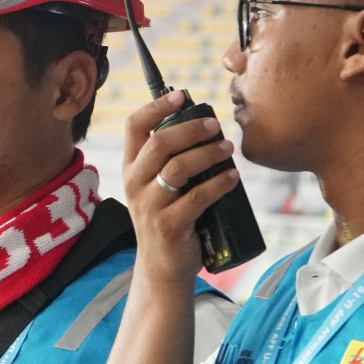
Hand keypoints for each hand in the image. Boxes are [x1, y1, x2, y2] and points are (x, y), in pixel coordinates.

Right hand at [122, 90, 240, 280]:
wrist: (162, 267)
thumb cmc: (168, 218)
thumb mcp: (158, 187)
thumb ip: (169, 160)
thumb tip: (204, 125)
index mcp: (131, 168)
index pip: (134, 126)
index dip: (156, 106)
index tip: (182, 96)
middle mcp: (134, 184)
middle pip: (159, 143)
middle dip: (191, 129)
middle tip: (216, 125)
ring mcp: (149, 206)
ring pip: (178, 167)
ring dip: (208, 153)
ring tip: (228, 149)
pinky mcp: (168, 225)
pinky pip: (197, 197)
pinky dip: (219, 183)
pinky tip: (232, 177)